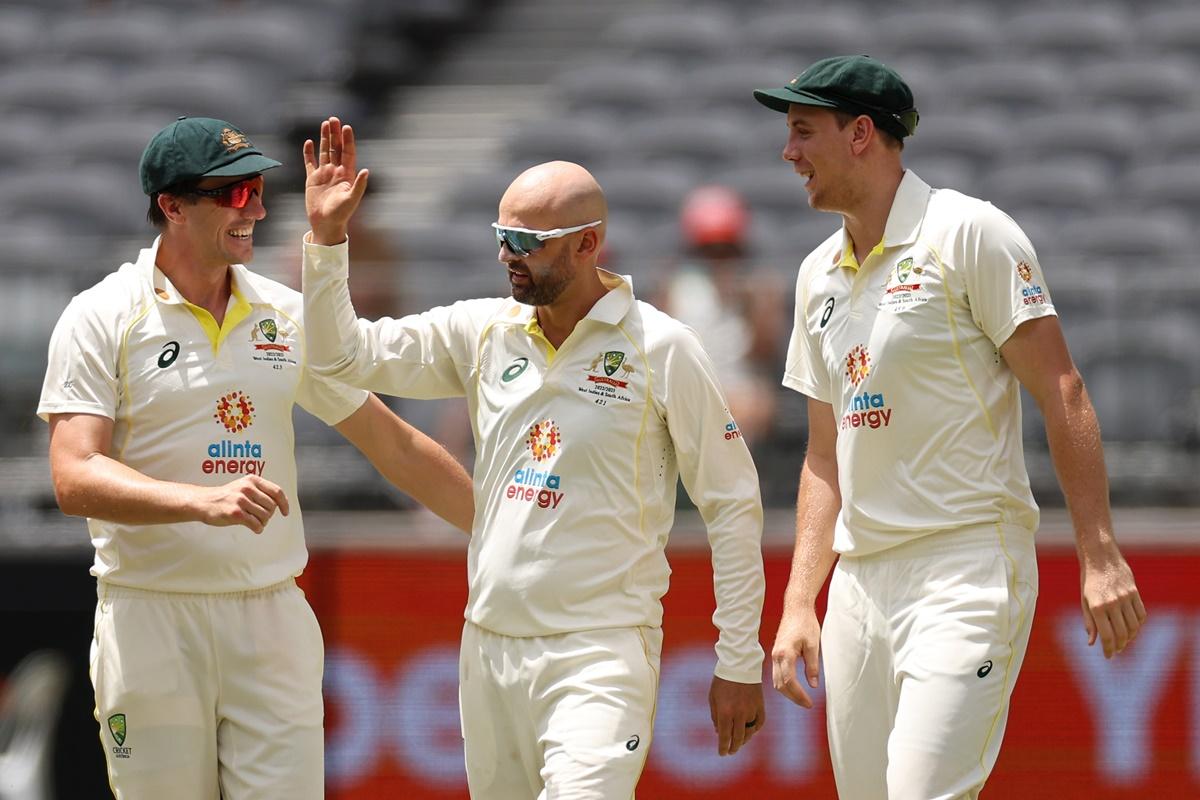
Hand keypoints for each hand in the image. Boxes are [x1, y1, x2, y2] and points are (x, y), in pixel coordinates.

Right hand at [199, 476, 289, 533]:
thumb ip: (259, 491)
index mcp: (252, 480)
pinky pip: (256, 524)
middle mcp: (248, 488)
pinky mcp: (236, 513)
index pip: (276, 492)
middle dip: (269, 515)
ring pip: (265, 516)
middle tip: (260, 517)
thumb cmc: (225, 496)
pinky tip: (254, 528)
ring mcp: (241, 500)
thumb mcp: (243, 486)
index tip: (285, 512)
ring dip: (262, 522)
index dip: (284, 503)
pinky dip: (258, 528)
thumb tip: (279, 503)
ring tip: (255, 522)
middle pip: (271, 506)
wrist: (204, 502)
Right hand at [304, 116, 368, 245]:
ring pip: (324, 152)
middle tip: (334, 119)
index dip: (348, 140)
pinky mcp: (312, 179)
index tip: (347, 127)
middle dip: (335, 134)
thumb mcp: (352, 200)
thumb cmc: (341, 214)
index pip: (348, 153)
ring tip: (325, 124)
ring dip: (324, 138)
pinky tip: (309, 142)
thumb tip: (367, 170)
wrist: (326, 224)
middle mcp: (336, 172)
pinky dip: (309, 153)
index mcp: (347, 175)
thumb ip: (359, 185)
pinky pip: (310, 163)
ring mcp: (324, 174)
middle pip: (336, 148)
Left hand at [708, 676, 763, 756]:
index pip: (725, 737)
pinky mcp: (761, 707)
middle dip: (733, 747)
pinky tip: (749, 732)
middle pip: (738, 738)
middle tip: (730, 751)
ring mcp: (752, 711)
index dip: (723, 747)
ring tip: (738, 743)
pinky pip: (758, 724)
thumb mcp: (713, 698)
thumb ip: (715, 716)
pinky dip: (753, 730)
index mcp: (725, 712)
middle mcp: (740, 714)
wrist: (740, 666)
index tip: (722, 753)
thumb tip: (719, 732)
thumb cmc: (722, 681)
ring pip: (749, 733)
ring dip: (743, 740)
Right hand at [771, 606, 820, 707]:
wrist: (796, 608)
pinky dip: (784, 683)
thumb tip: (813, 684)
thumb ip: (812, 666)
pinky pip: (776, 674)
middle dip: (793, 697)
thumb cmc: (806, 624)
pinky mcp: (776, 653)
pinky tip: (794, 687)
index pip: (789, 682)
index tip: (809, 703)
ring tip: (801, 698)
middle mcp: (776, 656)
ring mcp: (774, 655)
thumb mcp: (813, 646)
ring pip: (776, 681)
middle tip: (807, 704)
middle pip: (780, 684)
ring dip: (788, 692)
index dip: (799, 695)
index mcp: (785, 654)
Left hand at [1080, 550, 1145, 657]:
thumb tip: (1092, 643)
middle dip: (1119, 646)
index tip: (1108, 656)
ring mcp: (1125, 598)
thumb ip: (1089, 622)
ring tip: (1123, 642)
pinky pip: (1141, 614)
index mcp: (1097, 606)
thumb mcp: (1084, 601)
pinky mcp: (1135, 593)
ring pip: (1133, 626)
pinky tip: (1132, 629)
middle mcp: (1112, 603)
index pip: (1107, 636)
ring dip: (1130, 638)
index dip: (1108, 649)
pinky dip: (1138, 625)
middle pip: (1122, 634)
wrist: (1100, 557)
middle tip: (1115, 651)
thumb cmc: (1089, 580)